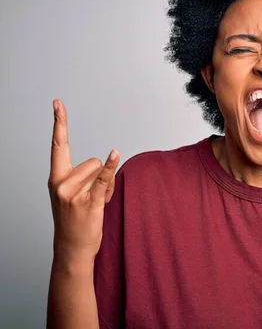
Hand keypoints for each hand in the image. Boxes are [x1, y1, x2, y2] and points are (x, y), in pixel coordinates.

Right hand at [47, 99, 119, 265]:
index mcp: (56, 179)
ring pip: (101, 170)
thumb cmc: (75, 220)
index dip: (59, 123)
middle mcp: (61, 183)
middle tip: (92, 198)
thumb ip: (85, 177)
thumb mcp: (73, 195)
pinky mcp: (89, 201)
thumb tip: (107, 161)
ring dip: (106, 185)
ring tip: (95, 204)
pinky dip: (111, 167)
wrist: (72, 249)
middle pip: (93, 160)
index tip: (58, 103)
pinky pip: (104, 178)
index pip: (57, 145)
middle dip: (99, 176)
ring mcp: (74, 193)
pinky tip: (115, 154)